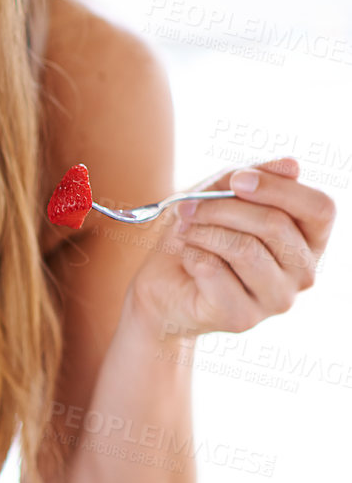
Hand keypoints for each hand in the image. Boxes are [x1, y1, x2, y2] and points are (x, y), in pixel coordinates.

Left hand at [128, 156, 335, 338]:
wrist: (161, 283)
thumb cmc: (198, 234)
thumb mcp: (220, 194)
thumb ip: (255, 176)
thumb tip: (293, 165)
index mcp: (309, 240)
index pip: (320, 209)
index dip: (279, 188)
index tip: (237, 180)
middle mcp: (303, 273)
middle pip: (276, 225)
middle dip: (222, 208)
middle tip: (188, 208)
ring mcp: (277, 300)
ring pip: (245, 249)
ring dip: (203, 231)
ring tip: (185, 232)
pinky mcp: (242, 318)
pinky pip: (214, 270)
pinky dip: (192, 255)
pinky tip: (188, 259)